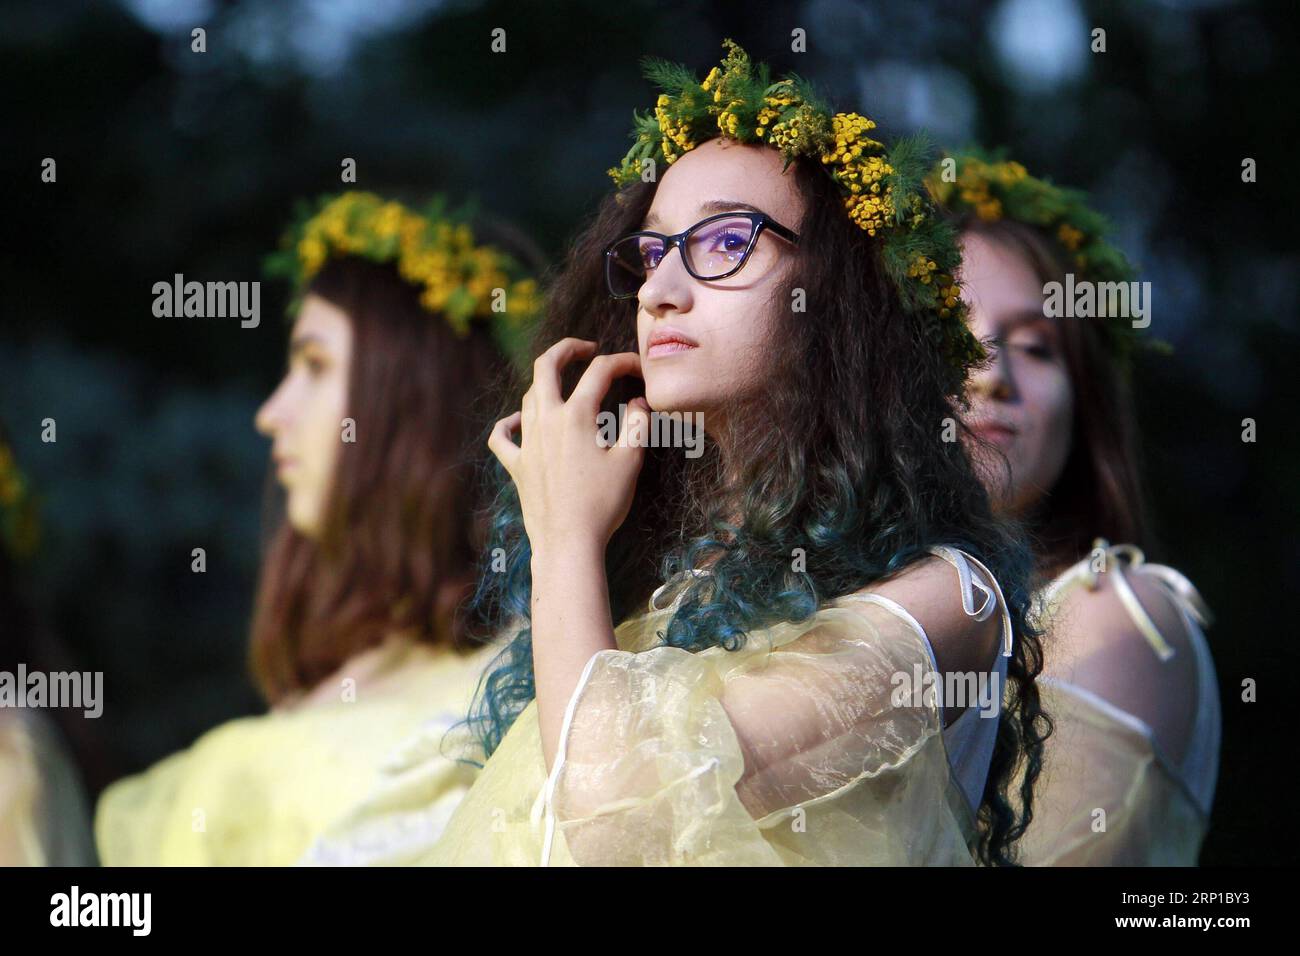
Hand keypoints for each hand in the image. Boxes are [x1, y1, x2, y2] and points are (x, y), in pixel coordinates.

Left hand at [488, 338, 649, 556]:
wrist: (568, 543)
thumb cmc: (603, 504)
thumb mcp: (631, 461)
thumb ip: (639, 423)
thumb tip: (639, 401)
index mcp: (577, 416)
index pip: (600, 372)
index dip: (622, 362)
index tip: (638, 369)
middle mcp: (546, 421)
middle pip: (546, 366)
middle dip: (567, 349)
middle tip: (587, 349)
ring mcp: (527, 442)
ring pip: (528, 396)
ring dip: (547, 383)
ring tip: (566, 384)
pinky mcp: (516, 465)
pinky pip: (502, 436)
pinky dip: (509, 423)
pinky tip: (520, 422)